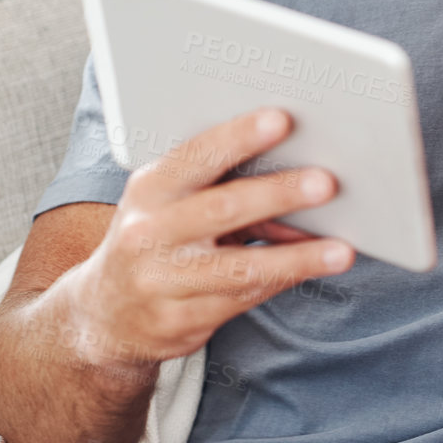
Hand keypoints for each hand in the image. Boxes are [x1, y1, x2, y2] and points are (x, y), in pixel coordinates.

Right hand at [58, 108, 353, 369]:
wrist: (102, 317)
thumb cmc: (157, 239)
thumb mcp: (170, 204)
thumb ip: (221, 186)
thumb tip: (297, 173)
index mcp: (148, 190)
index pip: (196, 156)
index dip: (238, 137)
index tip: (281, 119)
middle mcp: (148, 234)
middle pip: (222, 209)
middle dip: (278, 194)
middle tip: (326, 183)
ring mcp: (160, 283)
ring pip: (240, 267)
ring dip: (296, 257)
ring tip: (340, 249)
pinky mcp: (178, 322)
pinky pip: (243, 298)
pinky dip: (283, 280)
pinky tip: (315, 267)